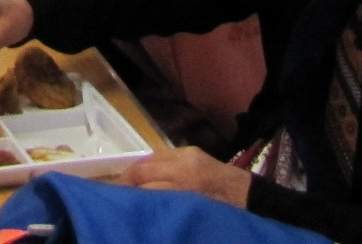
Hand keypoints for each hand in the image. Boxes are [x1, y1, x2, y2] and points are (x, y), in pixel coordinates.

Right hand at [120, 148, 252, 207]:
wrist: (249, 197)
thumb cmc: (222, 209)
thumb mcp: (192, 208)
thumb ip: (164, 198)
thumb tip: (139, 198)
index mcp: (185, 175)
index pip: (145, 176)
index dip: (126, 186)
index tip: (113, 195)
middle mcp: (184, 158)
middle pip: (145, 166)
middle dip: (127, 178)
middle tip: (114, 192)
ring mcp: (188, 153)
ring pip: (152, 159)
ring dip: (137, 172)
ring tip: (126, 186)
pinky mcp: (191, 152)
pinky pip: (163, 156)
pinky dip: (151, 167)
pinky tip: (145, 178)